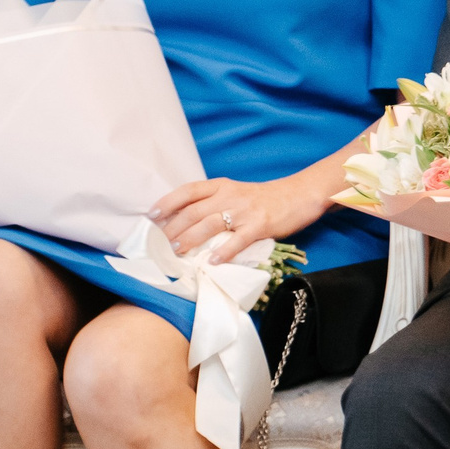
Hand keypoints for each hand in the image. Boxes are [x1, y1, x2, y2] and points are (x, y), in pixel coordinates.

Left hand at [152, 172, 326, 255]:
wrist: (299, 195)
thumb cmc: (263, 198)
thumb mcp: (235, 193)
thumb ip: (213, 203)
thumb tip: (183, 223)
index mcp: (221, 186)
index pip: (188, 191)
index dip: (167, 202)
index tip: (151, 216)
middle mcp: (230, 195)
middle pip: (194, 211)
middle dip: (173, 229)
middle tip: (159, 245)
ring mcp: (245, 211)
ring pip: (210, 224)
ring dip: (191, 239)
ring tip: (177, 252)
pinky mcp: (260, 225)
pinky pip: (239, 240)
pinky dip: (224, 252)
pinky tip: (214, 262)